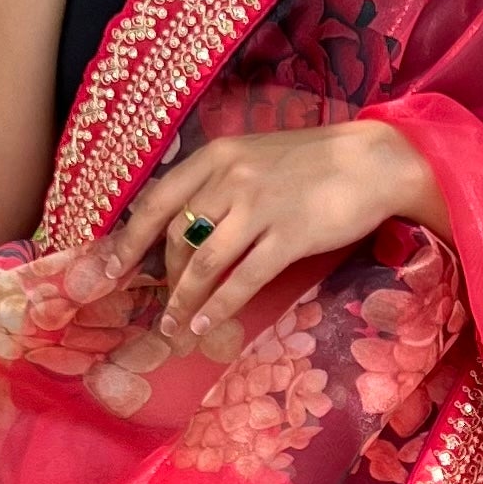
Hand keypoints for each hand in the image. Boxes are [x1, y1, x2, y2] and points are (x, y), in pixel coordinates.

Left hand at [112, 123, 450, 349]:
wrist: (374, 161)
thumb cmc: (315, 162)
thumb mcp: (256, 156)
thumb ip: (220, 181)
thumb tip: (184, 222)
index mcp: (217, 156)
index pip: (156, 200)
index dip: (128, 240)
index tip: (108, 270)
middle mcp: (231, 177)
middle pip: (177, 236)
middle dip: (164, 278)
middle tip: (162, 308)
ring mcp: (259, 206)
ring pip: (203, 262)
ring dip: (184, 301)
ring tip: (175, 328)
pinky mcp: (288, 235)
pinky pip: (242, 278)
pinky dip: (219, 306)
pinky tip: (206, 324)